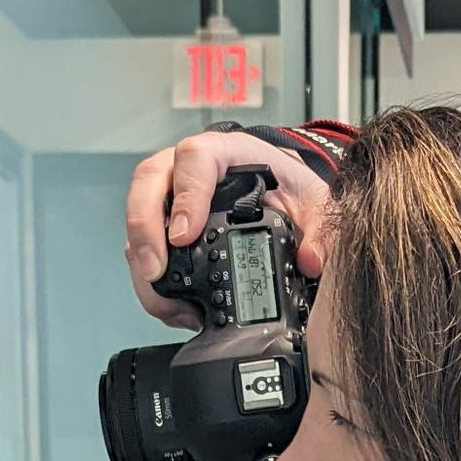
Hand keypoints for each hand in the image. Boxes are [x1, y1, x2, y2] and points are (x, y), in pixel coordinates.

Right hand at [124, 131, 331, 329]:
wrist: (282, 196)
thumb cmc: (288, 188)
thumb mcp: (314, 204)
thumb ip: (319, 231)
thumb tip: (310, 261)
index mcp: (225, 153)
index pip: (194, 160)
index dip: (185, 196)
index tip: (184, 235)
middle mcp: (188, 170)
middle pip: (148, 184)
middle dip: (144, 230)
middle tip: (154, 271)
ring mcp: (170, 196)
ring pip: (140, 218)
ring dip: (143, 262)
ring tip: (165, 303)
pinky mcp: (164, 226)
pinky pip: (145, 247)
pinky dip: (153, 280)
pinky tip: (173, 307)